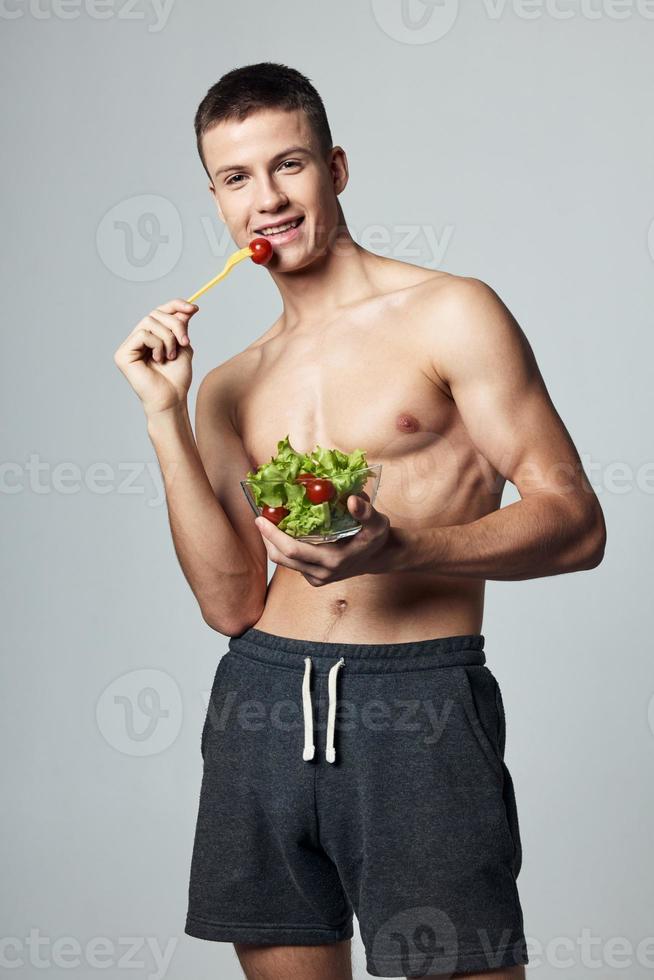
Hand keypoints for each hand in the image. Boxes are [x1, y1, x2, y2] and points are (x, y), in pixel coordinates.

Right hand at [113, 298, 199, 416]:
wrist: (172, 399)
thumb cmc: (177, 378)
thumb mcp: (183, 346)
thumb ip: (182, 326)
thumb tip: (188, 306)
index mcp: (151, 336)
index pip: (159, 311)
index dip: (176, 305)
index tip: (194, 308)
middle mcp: (137, 339)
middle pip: (155, 313)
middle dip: (175, 325)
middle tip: (185, 342)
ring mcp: (129, 346)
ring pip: (149, 322)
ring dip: (168, 338)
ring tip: (171, 355)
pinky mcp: (122, 354)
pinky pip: (142, 334)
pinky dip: (157, 345)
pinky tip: (159, 359)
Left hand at [254, 491, 398, 586]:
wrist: (379, 558)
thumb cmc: (376, 538)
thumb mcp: (377, 522)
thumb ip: (365, 512)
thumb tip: (352, 499)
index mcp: (332, 561)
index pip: (293, 550)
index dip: (273, 535)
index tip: (260, 518)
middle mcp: (321, 573)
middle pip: (281, 558)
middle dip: (267, 538)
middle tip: (260, 517)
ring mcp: (316, 578)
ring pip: (284, 562)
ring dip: (273, 542)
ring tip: (269, 521)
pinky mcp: (313, 578)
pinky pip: (291, 563)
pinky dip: (283, 547)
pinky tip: (282, 530)